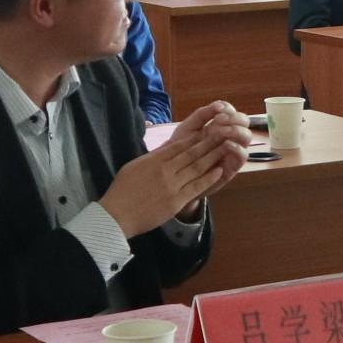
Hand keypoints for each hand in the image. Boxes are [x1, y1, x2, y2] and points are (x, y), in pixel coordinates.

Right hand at [98, 105, 252, 233]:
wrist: (117, 215)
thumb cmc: (122, 190)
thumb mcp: (135, 166)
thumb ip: (154, 155)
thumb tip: (169, 144)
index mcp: (154, 160)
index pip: (179, 144)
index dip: (196, 136)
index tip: (209, 128)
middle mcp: (165, 170)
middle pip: (192, 152)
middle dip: (209, 141)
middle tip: (224, 131)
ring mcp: (172, 185)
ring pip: (197, 167)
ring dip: (213, 156)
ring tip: (226, 146)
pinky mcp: (176, 200)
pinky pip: (197, 186)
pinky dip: (209, 177)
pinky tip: (219, 169)